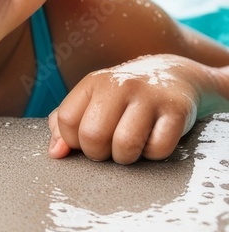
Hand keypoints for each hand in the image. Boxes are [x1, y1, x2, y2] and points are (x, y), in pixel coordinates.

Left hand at [48, 54, 202, 163]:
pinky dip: (155, 153)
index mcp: (94, 82)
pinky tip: (156, 137)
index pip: (66, 121)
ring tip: (133, 144)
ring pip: (124, 146)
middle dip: (100, 153)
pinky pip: (158, 149)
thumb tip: (55, 154)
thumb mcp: (92, 100)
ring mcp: (149, 96)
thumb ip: (64, 124)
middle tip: (112, 144)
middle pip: (92, 137)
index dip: (74, 141)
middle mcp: (119, 85)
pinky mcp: (176, 109)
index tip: (89, 138)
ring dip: (127, 157)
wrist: (175, 74)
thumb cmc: (125, 96)